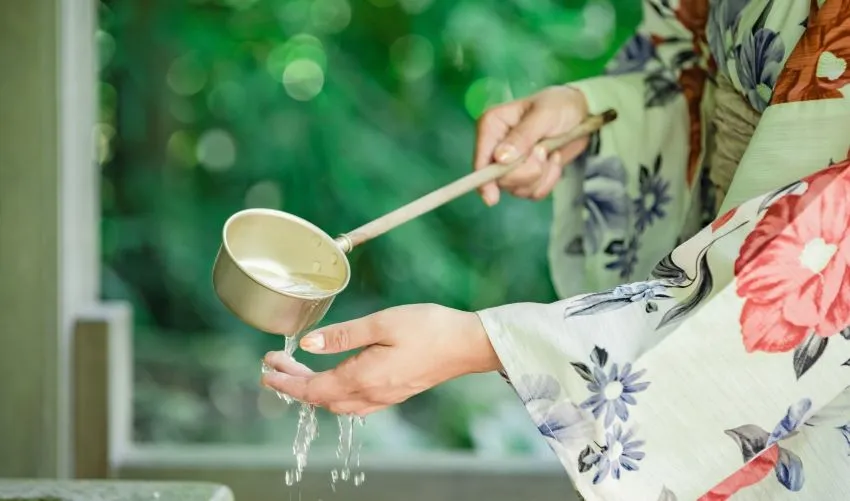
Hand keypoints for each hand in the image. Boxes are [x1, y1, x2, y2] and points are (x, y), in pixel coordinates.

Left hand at [261, 304, 501, 415]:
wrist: (468, 345)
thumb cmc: (430, 328)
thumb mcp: (382, 323)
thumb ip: (343, 335)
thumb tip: (308, 344)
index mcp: (364, 377)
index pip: (313, 388)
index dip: (286, 381)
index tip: (267, 368)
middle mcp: (371, 394)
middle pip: (321, 398)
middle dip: (293, 385)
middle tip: (275, 366)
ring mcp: (384, 397)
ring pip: (336, 404)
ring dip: (313, 391)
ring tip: (297, 371)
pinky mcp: (395, 393)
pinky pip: (354, 404)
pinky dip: (334, 394)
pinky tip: (334, 381)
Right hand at [475, 85, 589, 204]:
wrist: (581, 114)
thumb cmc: (559, 105)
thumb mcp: (543, 115)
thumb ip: (522, 136)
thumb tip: (500, 159)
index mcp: (492, 126)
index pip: (481, 158)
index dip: (484, 180)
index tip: (492, 198)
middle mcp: (496, 147)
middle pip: (500, 179)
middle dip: (527, 172)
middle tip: (543, 153)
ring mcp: (509, 165)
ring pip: (517, 188)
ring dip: (541, 176)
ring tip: (550, 154)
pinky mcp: (525, 176)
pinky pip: (532, 192)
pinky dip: (548, 180)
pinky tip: (553, 160)